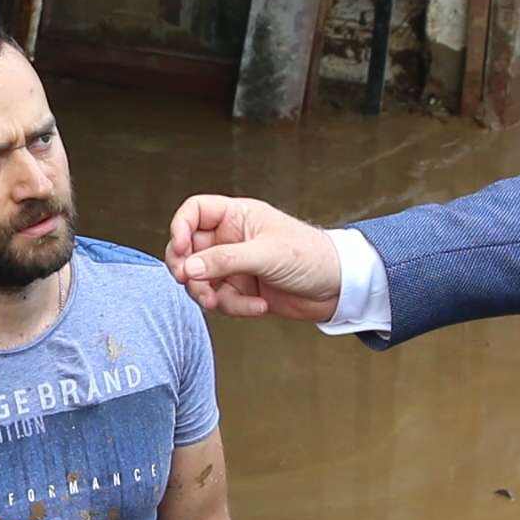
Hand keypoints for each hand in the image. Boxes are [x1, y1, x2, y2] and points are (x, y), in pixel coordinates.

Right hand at [164, 196, 345, 322]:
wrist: (339, 288)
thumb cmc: (312, 255)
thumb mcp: (265, 254)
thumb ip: (224, 260)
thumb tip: (188, 267)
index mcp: (237, 216)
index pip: (195, 212)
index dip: (180, 227)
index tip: (180, 249)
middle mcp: (232, 238)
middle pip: (189, 249)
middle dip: (188, 269)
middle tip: (189, 282)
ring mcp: (236, 265)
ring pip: (201, 279)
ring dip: (206, 293)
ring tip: (217, 302)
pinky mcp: (243, 289)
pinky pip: (223, 300)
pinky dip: (235, 307)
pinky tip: (258, 306)